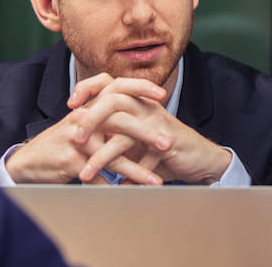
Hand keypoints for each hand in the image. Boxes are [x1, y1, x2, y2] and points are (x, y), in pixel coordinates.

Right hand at [4, 74, 167, 184]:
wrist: (29, 161)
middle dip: (147, 133)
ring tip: (155, 180)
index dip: (139, 88)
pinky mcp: (71, 161)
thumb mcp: (82, 126)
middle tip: (168, 143)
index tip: (162, 96)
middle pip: (120, 120)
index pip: (116, 89)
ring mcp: (77, 140)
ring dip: (137, 169)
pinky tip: (128, 195)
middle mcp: (83, 118)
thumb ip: (105, 122)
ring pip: (113, 154)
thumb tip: (135, 122)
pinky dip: (113, 188)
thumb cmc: (61, 144)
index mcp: (89, 107)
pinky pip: (97, 176)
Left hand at [71, 76, 232, 184]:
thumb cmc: (165, 152)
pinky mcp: (168, 142)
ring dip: (102, 154)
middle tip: (75, 138)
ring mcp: (157, 123)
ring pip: (124, 129)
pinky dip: (130, 175)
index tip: (70, 104)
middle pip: (113, 98)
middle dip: (90, 118)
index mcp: (136, 102)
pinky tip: (119, 189)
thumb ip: (112, 141)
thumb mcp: (134, 143)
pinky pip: (143, 156)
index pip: (108, 82)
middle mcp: (146, 107)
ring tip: (86, 172)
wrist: (201, 160)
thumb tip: (83, 152)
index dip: (87, 87)